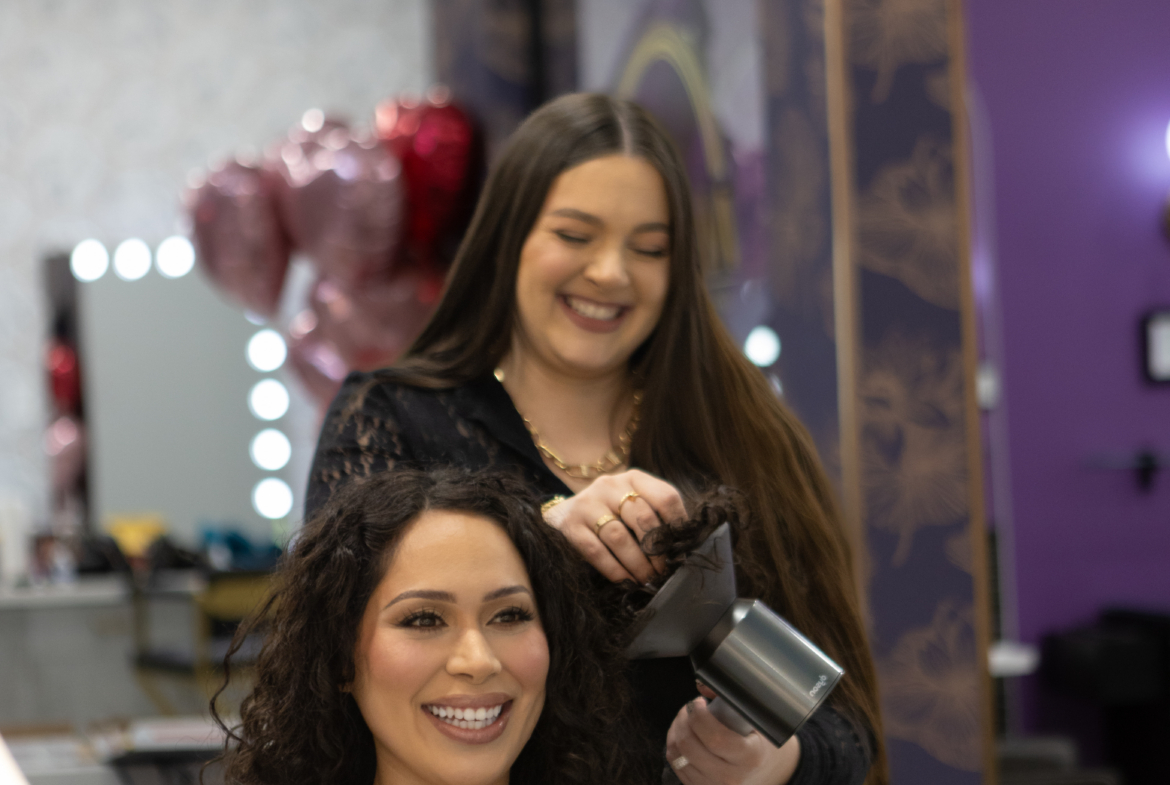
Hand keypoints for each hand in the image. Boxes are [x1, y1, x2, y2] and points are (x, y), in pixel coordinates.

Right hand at [542, 469, 686, 582]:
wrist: (562, 514)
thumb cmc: (608, 514)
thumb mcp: (631, 505)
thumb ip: (653, 515)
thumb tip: (680, 546)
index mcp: (633, 478)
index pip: (665, 496)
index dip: (678, 524)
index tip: (682, 547)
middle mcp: (609, 485)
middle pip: (642, 517)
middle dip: (657, 549)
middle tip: (664, 570)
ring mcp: (587, 504)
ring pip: (619, 536)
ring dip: (637, 563)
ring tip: (647, 579)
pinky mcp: (570, 525)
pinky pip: (596, 551)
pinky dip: (614, 569)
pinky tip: (625, 581)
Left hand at [665, 686, 800, 784]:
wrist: (760, 771)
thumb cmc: (756, 741)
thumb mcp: (755, 721)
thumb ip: (731, 700)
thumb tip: (702, 685)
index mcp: (749, 757)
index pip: (715, 738)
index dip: (699, 716)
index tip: (698, 703)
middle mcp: (730, 777)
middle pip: (690, 747)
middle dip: (683, 720)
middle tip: (690, 709)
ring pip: (678, 756)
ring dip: (675, 731)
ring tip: (685, 719)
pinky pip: (676, 765)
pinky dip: (674, 746)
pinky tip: (683, 735)